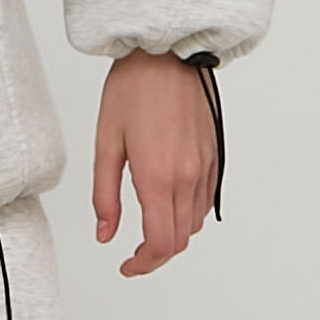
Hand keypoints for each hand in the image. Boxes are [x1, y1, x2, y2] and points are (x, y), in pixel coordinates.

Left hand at [93, 51, 218, 274]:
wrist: (167, 54)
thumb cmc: (133, 89)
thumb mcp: (106, 143)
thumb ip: (105, 195)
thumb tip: (105, 234)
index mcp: (157, 176)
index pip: (160, 243)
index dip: (144, 264)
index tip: (128, 266)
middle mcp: (186, 177)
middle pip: (180, 240)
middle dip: (156, 255)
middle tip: (133, 255)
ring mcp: (204, 168)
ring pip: (194, 223)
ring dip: (173, 234)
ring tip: (148, 228)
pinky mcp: (214, 157)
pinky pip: (205, 201)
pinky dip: (187, 214)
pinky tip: (167, 203)